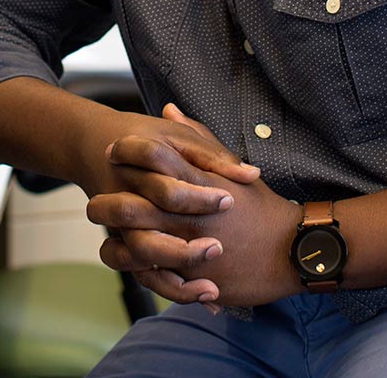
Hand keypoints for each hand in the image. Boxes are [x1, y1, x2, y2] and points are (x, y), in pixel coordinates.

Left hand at [87, 106, 303, 309]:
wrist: (290, 251)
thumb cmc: (260, 206)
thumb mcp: (230, 167)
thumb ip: (197, 137)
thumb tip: (169, 108)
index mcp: (197, 183)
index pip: (151, 158)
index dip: (125, 152)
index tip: (112, 151)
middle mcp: (187, 216)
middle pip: (129, 206)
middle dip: (105, 203)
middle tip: (96, 198)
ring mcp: (186, 248)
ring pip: (131, 246)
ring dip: (114, 238)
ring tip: (108, 231)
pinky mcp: (190, 277)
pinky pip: (149, 275)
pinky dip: (136, 268)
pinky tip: (127, 256)